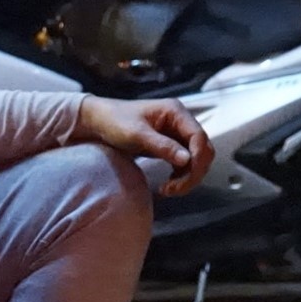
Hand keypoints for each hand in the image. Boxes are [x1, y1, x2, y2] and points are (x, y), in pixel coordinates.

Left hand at [76, 97, 214, 196]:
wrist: (98, 122)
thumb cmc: (115, 121)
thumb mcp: (137, 135)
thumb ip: (162, 146)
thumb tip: (187, 160)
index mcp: (175, 111)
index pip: (199, 136)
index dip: (197, 158)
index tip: (185, 177)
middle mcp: (180, 121)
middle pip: (202, 149)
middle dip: (194, 172)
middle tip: (175, 189)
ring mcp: (176, 133)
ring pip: (196, 158)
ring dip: (188, 176)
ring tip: (168, 189)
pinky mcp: (171, 145)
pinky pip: (185, 163)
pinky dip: (181, 176)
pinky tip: (168, 185)